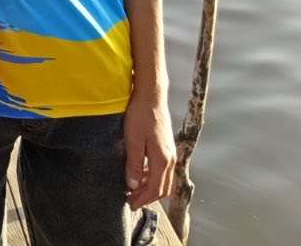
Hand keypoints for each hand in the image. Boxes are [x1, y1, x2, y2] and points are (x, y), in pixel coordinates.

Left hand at [123, 89, 174, 210]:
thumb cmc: (140, 116)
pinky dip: (152, 177)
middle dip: (147, 197)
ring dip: (149, 187)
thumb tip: (133, 186)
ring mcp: (170, 152)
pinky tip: (140, 174)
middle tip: (130, 200)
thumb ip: (134, 164)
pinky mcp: (166, 146)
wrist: (151, 96)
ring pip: (163, 179)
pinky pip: (162, 169)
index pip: (155, 189)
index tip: (130, 204)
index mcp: (162, 159)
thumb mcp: (133, 140)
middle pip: (162, 188)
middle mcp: (170, 158)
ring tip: (133, 189)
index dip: (143, 199)